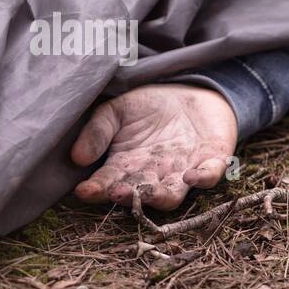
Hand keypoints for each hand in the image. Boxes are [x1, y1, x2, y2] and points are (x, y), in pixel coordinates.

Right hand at [71, 84, 237, 210]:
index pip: (108, 182)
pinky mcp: (211, 163)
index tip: (83, 191)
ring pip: (172, 195)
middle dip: (129, 195)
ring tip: (150, 193)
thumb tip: (77, 157)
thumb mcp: (117, 111)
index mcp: (126, 166)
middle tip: (117, 193)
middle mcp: (153, 175)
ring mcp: (182, 171)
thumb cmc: (149, 106)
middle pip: (139, 193)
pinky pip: (209, 176)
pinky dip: (202, 179)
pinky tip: (191, 176)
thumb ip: (98, 131)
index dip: (96, 189)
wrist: (191, 92)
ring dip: (161, 196)